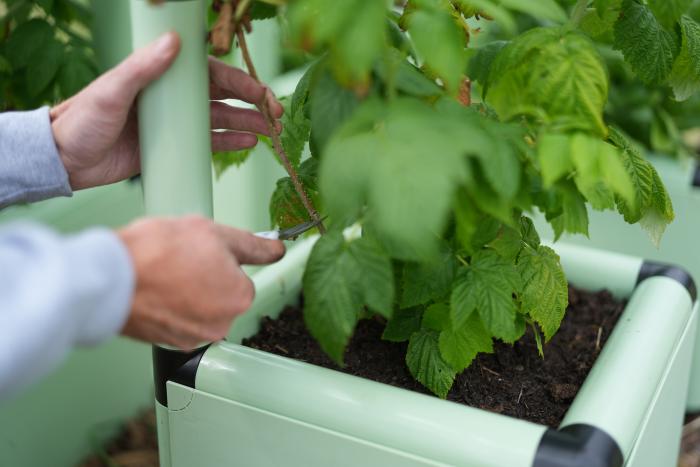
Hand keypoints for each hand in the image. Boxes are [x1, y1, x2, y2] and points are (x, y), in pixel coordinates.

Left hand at [50, 32, 283, 189]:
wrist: (65, 158)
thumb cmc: (82, 119)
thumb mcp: (112, 90)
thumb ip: (143, 67)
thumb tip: (174, 42)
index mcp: (162, 76)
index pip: (212, 74)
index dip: (242, 82)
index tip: (263, 93)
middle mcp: (173, 97)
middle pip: (224, 96)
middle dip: (253, 104)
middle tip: (277, 116)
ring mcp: (174, 122)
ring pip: (221, 118)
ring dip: (247, 123)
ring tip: (270, 133)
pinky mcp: (172, 145)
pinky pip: (208, 142)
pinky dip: (229, 142)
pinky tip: (248, 143)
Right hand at [117, 215, 284, 349]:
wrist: (110, 278)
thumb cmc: (157, 253)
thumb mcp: (212, 232)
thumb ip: (251, 244)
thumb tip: (275, 249)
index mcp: (240, 297)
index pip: (240, 275)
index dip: (218, 258)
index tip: (200, 253)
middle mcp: (222, 324)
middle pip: (220, 293)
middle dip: (204, 277)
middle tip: (178, 260)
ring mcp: (194, 337)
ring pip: (198, 307)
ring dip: (186, 292)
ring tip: (162, 273)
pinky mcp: (168, 343)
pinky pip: (177, 319)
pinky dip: (169, 306)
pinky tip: (153, 289)